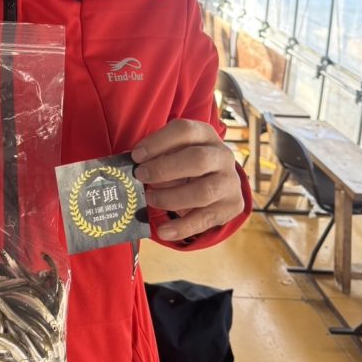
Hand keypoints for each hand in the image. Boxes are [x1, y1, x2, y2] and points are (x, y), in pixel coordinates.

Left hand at [131, 119, 244, 241]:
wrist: (220, 183)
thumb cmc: (186, 163)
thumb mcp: (174, 152)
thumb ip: (156, 155)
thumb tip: (129, 164)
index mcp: (205, 135)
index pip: (184, 130)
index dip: (158, 142)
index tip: (136, 156)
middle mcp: (222, 155)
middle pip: (198, 159)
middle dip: (164, 169)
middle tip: (141, 176)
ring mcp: (230, 182)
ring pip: (203, 191)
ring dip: (171, 198)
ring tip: (150, 199)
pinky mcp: (231, 206)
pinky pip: (205, 219)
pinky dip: (181, 228)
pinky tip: (163, 231)